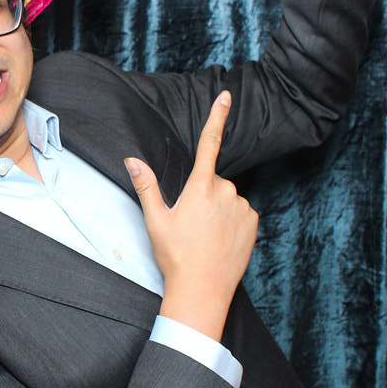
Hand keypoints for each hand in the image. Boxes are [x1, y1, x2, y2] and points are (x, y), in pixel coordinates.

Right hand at [126, 92, 257, 340]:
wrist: (202, 291)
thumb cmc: (176, 257)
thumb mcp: (156, 220)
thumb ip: (147, 185)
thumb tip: (132, 160)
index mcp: (200, 188)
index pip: (209, 143)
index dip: (217, 117)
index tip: (226, 96)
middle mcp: (225, 192)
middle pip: (212, 181)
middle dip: (202, 195)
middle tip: (189, 224)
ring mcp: (242, 207)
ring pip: (227, 198)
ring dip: (217, 210)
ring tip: (204, 237)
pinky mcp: (253, 222)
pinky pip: (240, 212)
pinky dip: (230, 222)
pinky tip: (219, 241)